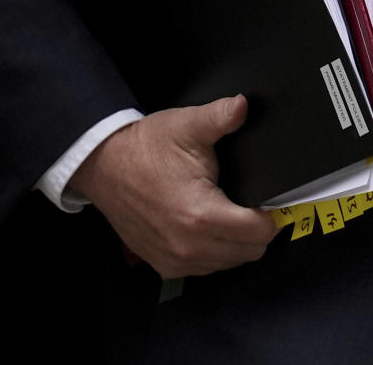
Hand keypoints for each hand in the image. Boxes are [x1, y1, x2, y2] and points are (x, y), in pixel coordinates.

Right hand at [69, 94, 278, 278]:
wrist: (102, 165)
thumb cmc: (145, 146)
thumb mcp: (186, 125)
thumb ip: (220, 116)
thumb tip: (244, 104)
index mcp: (201, 214)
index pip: (260, 232)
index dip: (270, 214)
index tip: (265, 199)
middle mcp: (189, 245)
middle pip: (250, 252)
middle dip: (257, 230)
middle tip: (249, 205)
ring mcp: (175, 260)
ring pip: (230, 263)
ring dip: (237, 243)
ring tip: (229, 214)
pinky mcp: (164, 265)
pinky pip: (206, 268)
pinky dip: (215, 253)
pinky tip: (209, 229)